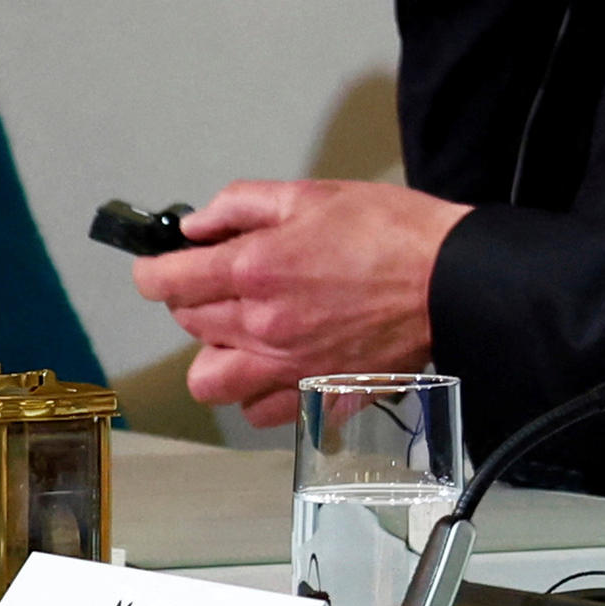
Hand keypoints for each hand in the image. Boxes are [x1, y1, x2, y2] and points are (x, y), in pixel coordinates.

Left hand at [131, 178, 468, 410]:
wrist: (453, 279)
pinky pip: (257, 411)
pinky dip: (255, 391)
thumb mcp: (314, 194)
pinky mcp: (314, 394)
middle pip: (187, 324)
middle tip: (222, 281)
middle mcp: (261, 325)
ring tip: (239, 333)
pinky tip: (275, 363)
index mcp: (256, 269)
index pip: (168, 280)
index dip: (151, 271)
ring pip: (209, 381)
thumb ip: (244, 204)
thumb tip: (198, 225)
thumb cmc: (393, 233)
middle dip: (193, 299)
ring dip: (213, 355)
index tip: (155, 267)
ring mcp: (285, 367)